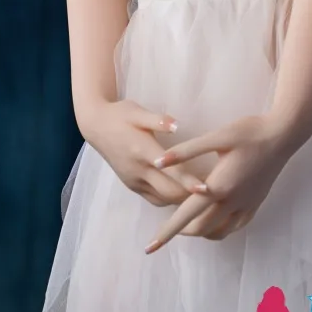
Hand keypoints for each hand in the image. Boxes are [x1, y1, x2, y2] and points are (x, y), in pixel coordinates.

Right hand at [82, 99, 209, 206]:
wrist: (95, 126)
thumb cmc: (120, 115)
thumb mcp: (138, 111)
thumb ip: (158, 120)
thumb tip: (176, 124)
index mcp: (142, 151)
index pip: (170, 171)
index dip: (189, 182)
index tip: (208, 189)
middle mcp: (138, 170)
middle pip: (169, 193)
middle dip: (191, 197)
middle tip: (216, 195)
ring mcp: (134, 181)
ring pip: (162, 200)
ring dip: (182, 201)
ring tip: (205, 200)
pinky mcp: (132, 185)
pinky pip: (154, 199)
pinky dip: (170, 200)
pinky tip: (184, 196)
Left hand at [143, 114, 290, 252]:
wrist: (283, 135)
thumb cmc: (249, 132)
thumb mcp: (216, 137)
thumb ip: (186, 151)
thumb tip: (158, 161)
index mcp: (218, 186)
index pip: (185, 215)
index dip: (166, 232)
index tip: (150, 247)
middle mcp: (232, 201)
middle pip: (200, 228)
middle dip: (181, 231)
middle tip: (168, 224)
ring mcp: (246, 205)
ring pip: (219, 231)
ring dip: (200, 231)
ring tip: (188, 223)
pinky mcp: (256, 203)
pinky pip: (236, 226)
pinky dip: (221, 229)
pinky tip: (215, 220)